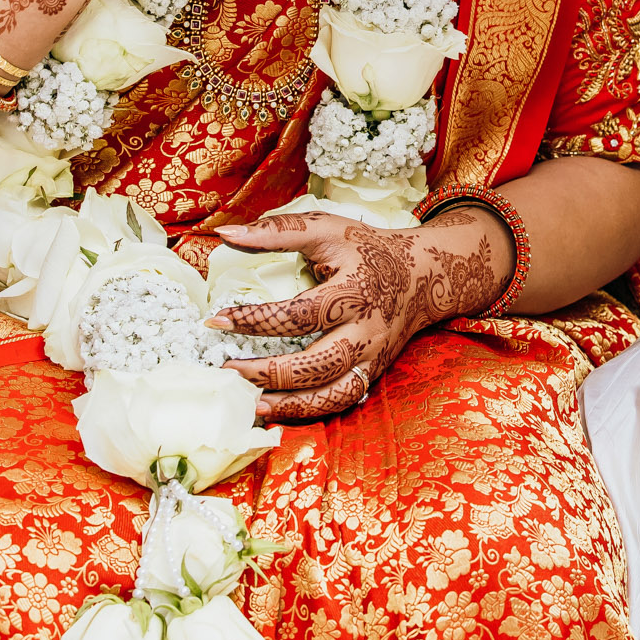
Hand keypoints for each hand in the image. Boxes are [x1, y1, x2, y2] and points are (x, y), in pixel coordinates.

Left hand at [208, 206, 511, 421]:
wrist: (423, 275)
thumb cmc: (367, 250)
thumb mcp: (327, 228)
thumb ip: (276, 231)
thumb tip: (225, 234)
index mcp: (353, 291)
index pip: (300, 314)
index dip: (256, 320)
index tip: (216, 320)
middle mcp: (366, 331)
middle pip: (318, 363)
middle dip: (268, 372)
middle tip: (226, 370)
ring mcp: (372, 357)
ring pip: (333, 393)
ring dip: (290, 404)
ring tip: (250, 404)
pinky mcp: (373, 374)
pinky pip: (342, 401)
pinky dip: (309, 411)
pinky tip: (276, 410)